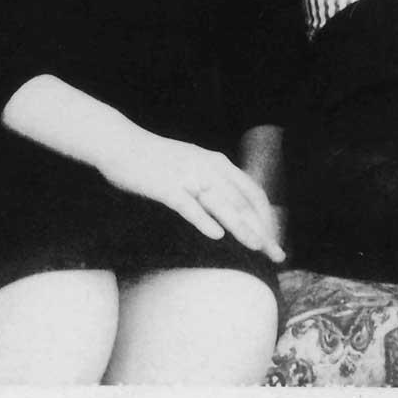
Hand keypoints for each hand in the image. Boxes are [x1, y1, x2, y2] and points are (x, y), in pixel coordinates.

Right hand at [95, 131, 285, 262]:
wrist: (121, 144)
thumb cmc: (155, 159)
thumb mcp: (192, 163)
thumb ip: (212, 181)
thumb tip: (228, 207)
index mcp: (217, 162)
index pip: (252, 192)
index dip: (266, 217)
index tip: (273, 240)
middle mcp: (208, 167)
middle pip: (242, 202)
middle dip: (262, 229)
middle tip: (276, 254)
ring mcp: (188, 176)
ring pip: (221, 204)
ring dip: (241, 227)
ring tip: (256, 246)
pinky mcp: (166, 187)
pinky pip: (188, 206)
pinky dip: (203, 220)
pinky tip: (216, 235)